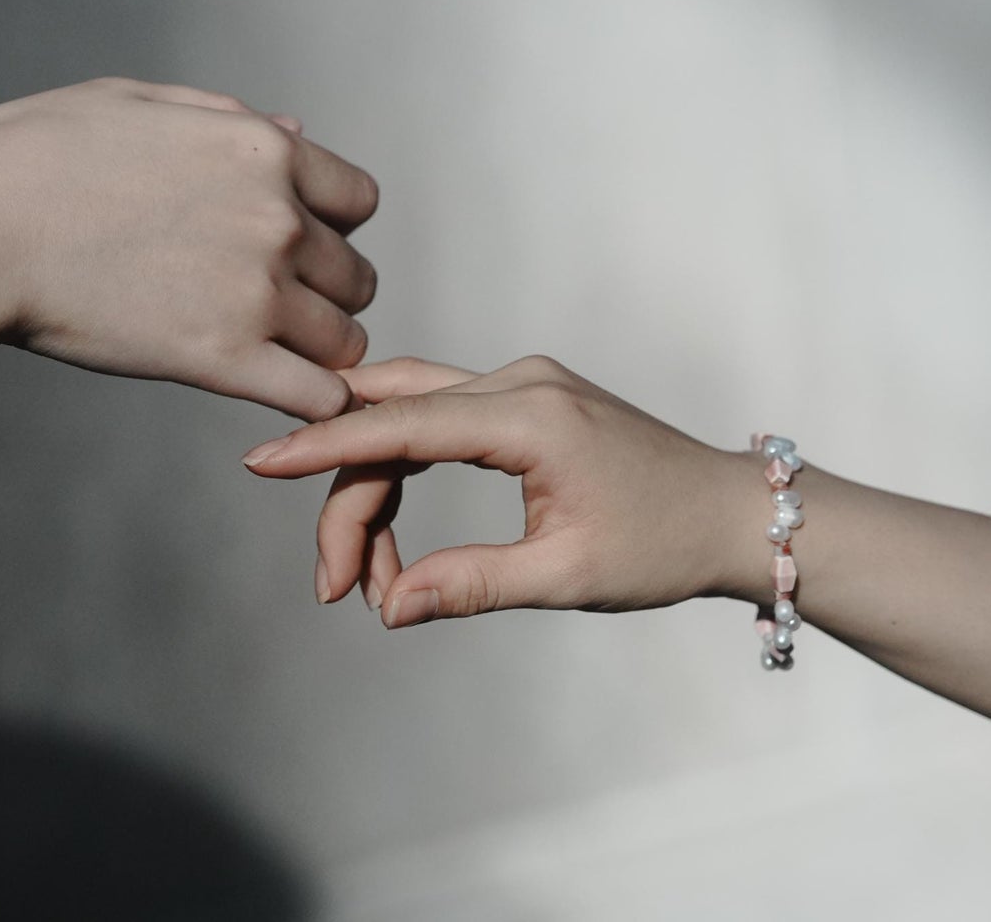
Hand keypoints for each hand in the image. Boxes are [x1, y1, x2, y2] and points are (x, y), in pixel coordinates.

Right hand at [0, 78, 380, 420]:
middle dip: (321, 292)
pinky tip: (269, 398)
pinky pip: (317, 396)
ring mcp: (257, 291)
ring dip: (312, 352)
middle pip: (355, 275)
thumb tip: (293, 130)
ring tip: (263, 357)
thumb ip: (224, 117)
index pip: (358, 200)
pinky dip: (308, 404)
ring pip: (344, 340)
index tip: (285, 246)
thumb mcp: (134, 104)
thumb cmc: (31, 158)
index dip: (327, 225)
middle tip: (266, 309)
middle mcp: (277, 218)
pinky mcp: (223, 359)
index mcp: (262, 150)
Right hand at [241, 356, 756, 625]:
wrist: (731, 514)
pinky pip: (436, 422)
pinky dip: (403, 472)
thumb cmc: (663, 545)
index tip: (259, 463)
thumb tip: (390, 608)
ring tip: (370, 584)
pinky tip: (387, 530)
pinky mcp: (522, 401)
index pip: (401, 423)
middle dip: (347, 497)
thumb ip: (471, 584)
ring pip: (407, 418)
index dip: (323, 446)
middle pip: (390, 417)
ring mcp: (521, 385)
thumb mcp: (567, 577)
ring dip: (372, 491)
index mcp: (530, 415)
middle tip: (335, 588)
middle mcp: (519, 383)